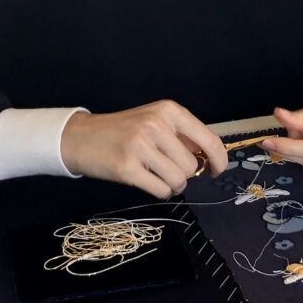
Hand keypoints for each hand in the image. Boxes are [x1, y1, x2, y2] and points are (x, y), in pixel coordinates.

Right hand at [60, 100, 227, 198]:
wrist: (82, 136)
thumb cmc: (124, 130)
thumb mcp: (155, 120)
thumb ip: (182, 135)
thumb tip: (210, 157)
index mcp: (169, 110)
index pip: (208, 139)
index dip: (219, 159)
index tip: (217, 170)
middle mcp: (156, 124)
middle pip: (191, 165)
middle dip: (184, 174)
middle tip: (167, 168)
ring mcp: (141, 146)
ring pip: (178, 180)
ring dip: (172, 185)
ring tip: (157, 176)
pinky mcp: (127, 168)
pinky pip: (161, 190)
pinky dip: (160, 192)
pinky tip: (148, 181)